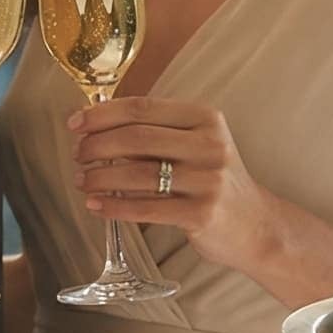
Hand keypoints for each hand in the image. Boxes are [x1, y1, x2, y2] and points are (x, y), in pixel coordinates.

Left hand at [70, 96, 271, 274]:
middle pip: (137, 138)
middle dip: (97, 146)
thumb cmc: (214, 180)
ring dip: (100, 177)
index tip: (75, 123)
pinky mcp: (202, 213)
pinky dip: (114, 206)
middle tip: (78, 155)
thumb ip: (155, 134)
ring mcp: (208, 180)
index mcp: (206, 118)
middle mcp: (210, 145)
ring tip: (82, 181)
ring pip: (138, 174)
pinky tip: (96, 206)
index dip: (102, 114)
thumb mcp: (195, 145)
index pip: (143, 107)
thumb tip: (97, 128)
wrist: (256, 225)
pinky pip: (146, 208)